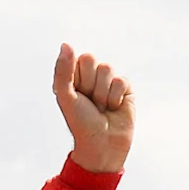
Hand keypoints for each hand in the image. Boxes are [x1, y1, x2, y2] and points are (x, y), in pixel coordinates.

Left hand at [53, 44, 133, 175]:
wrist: (102, 145)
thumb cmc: (81, 123)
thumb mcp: (66, 96)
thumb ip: (63, 71)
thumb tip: (66, 44)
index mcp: (75, 75)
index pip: (78, 59)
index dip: (78, 78)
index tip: (77, 96)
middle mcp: (92, 76)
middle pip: (92, 60)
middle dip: (89, 84)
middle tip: (89, 102)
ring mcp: (109, 81)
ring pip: (107, 69)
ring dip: (102, 93)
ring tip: (101, 108)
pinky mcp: (125, 88)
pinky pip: (121, 80)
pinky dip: (115, 97)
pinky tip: (114, 109)